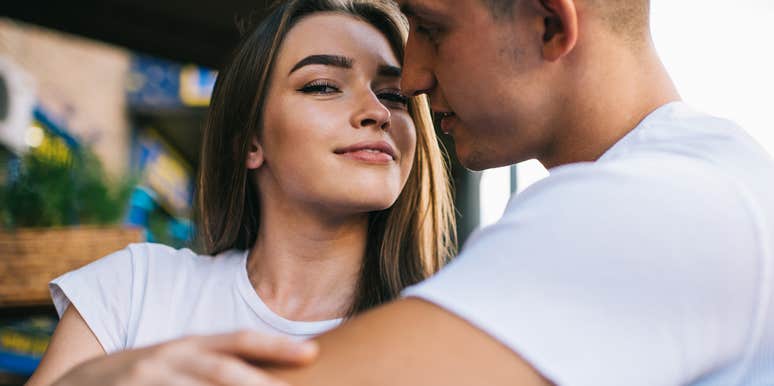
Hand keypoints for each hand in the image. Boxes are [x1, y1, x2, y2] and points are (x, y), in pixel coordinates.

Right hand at [51, 330, 317, 385]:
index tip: (312, 352)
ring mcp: (148, 380)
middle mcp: (170, 358)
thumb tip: (262, 373)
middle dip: (261, 383)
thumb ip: (213, 364)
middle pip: (222, 371)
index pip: (238, 340)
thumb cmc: (141, 376)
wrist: (73, 385)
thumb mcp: (177, 362)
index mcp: (187, 345)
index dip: (276, 345)